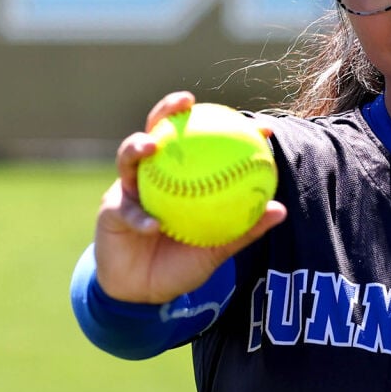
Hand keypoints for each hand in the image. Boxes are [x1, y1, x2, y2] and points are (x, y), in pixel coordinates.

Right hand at [93, 91, 287, 303]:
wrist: (142, 291)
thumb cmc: (180, 264)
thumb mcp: (215, 249)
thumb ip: (242, 229)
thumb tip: (279, 210)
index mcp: (180, 176)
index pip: (205, 146)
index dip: (231, 129)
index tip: (260, 126)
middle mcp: (154, 174)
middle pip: (158, 130)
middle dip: (168, 108)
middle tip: (187, 100)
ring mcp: (130, 188)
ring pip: (129, 157)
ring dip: (138, 147)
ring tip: (153, 145)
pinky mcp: (111, 210)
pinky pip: (127, 211)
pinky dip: (140, 218)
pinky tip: (153, 224)